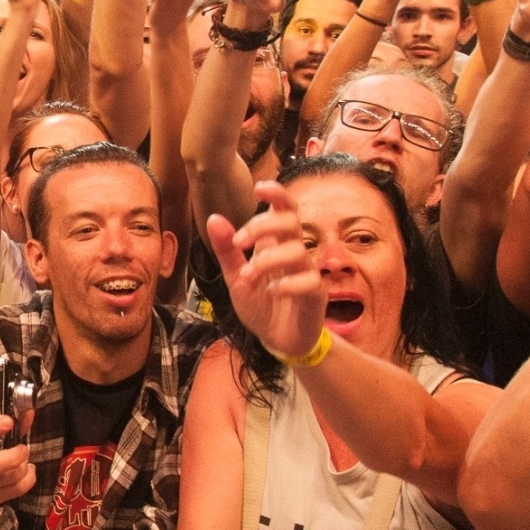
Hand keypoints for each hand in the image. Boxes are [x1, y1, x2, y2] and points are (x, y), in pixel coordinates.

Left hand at [206, 181, 326, 360]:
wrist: (277, 341)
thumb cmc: (262, 306)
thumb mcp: (236, 277)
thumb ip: (227, 250)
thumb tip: (214, 217)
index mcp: (277, 244)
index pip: (286, 210)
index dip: (277, 195)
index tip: (259, 188)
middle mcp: (295, 253)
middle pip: (291, 222)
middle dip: (263, 226)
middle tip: (239, 243)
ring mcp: (308, 273)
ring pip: (298, 250)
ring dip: (267, 260)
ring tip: (248, 275)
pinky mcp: (316, 295)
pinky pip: (309, 281)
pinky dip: (286, 284)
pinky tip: (271, 292)